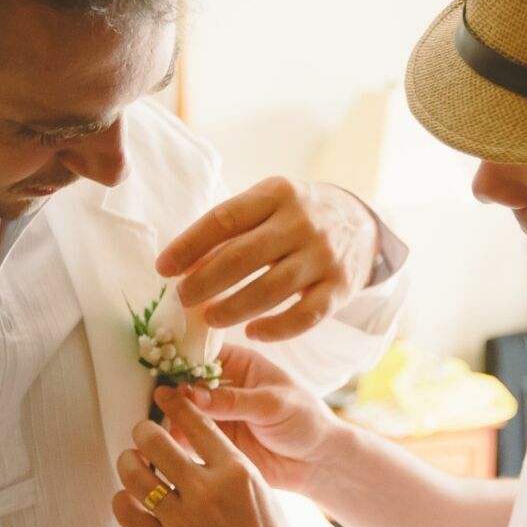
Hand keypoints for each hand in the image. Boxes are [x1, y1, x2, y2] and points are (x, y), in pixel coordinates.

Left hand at [112, 387, 318, 526]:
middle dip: (142, 433)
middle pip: (155, 441)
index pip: (196, 422)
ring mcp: (184, 521)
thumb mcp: (261, 493)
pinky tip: (128, 500)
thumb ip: (228, 467)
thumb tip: (194, 445)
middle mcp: (207, 491)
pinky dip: (121, 501)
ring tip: (131, 464)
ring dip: (128, 464)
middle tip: (142, 436)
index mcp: (236, 471)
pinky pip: (127, 514)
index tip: (163, 398)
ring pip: (134, 475)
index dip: (174, 405)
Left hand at [156, 178, 378, 341]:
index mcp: (277, 194)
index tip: (164, 268)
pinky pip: (304, 316)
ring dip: (233, 308)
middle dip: (205, 282)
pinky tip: (252, 332)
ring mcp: (324, 256)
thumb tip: (183, 263)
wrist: (362, 225)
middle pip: (243, 257)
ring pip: (271, 290)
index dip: (189, 245)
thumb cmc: (298, 216)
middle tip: (182, 298)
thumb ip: (232, 228)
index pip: (224, 219)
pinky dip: (275, 329)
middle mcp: (303, 222)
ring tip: (209, 318)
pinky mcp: (340, 288)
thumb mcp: (268, 205)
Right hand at [168, 344, 339, 493]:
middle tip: (152, 398)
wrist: (317, 463)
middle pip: (182, 382)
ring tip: (153, 423)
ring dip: (166, 417)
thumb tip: (190, 393)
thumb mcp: (272, 404)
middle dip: (166, 389)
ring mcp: (214, 415)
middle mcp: (220, 386)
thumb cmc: (305, 421)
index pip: (200, 352)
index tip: (155, 361)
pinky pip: (185, 440)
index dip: (178, 355)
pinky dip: (172, 442)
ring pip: (179, 412)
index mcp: (238, 364)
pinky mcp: (211, 443)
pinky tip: (162, 445)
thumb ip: (233, 400)